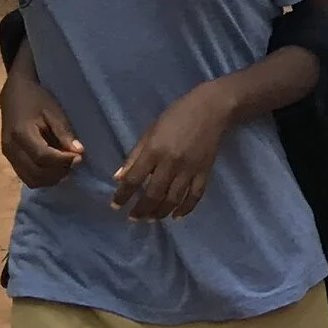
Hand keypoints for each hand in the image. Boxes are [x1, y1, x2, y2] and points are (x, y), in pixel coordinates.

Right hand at [0, 69, 83, 188]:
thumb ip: (64, 132)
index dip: (63, 161)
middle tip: (73, 163)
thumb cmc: (36, 98)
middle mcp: (11, 147)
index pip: (43, 157)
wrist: (14, 93)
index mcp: (21, 133)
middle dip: (58, 173)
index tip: (78, 157)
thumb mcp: (54, 111)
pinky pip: (25, 176)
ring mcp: (7, 154)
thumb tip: (78, 152)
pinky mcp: (9, 157)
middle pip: (36, 173)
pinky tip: (53, 167)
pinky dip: (41, 177)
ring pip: (30, 179)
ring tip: (64, 166)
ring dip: (50, 178)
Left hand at [112, 80, 238, 219]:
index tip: (116, 206)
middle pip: (153, 194)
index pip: (134, 179)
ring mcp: (190, 170)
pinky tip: (176, 216)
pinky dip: (185, 209)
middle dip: (141, 209)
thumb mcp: (150, 131)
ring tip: (151, 218)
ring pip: (173, 199)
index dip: (123, 195)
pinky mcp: (204, 172)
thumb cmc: (176, 115)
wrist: (211, 108)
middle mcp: (171, 163)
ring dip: (160, 212)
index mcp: (154, 151)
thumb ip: (135, 155)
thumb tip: (119, 177)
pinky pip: (194, 196)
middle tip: (133, 217)